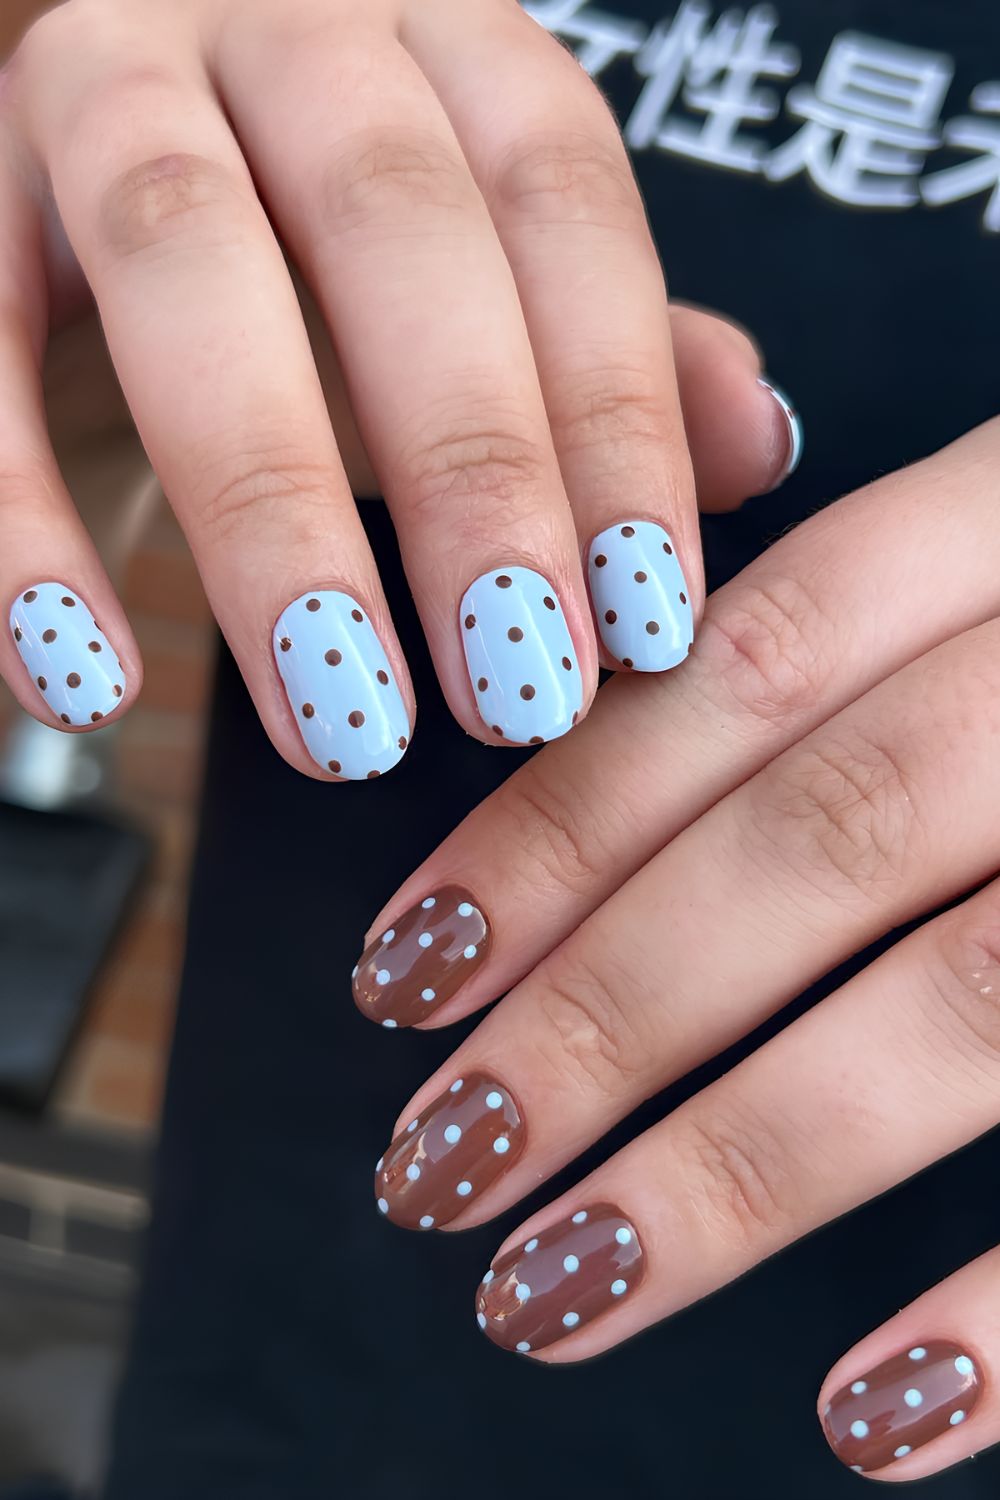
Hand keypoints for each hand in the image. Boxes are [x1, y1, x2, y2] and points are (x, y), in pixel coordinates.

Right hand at [0, 0, 796, 776]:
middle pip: (390, 223)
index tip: (644, 626)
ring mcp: (99, 86)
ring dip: (270, 513)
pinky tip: (88, 680)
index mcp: (441, 40)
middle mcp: (278, 24)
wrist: (123, 170)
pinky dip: (18, 521)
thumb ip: (617, 352)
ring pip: (183, 261)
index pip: (561, 206)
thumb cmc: (331, 255)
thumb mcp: (486, 292)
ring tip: (342, 720)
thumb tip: (762, 444)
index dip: (615, 422)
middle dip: (467, 474)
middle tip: (516, 695)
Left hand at [360, 417, 999, 1479]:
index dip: (553, 825)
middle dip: (604, 1016)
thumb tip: (607, 740)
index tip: (404, 973)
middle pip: (823, 841)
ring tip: (555, 1293)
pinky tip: (871, 1416)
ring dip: (741, 1172)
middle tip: (436, 1165)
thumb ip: (868, 624)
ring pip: (964, 1006)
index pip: (740, 674)